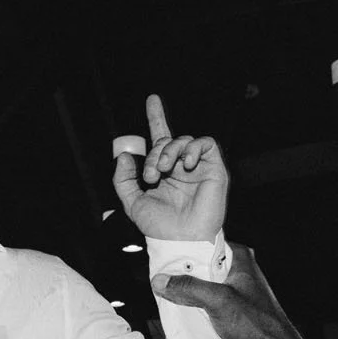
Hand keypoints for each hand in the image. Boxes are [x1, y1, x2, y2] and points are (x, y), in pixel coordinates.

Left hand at [113, 94, 228, 241]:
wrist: (181, 239)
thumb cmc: (160, 226)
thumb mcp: (132, 202)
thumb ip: (123, 180)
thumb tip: (124, 156)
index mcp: (164, 171)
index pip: (160, 138)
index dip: (156, 117)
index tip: (151, 99)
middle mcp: (180, 166)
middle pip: (167, 140)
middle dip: (155, 152)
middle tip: (151, 174)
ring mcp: (198, 167)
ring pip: (184, 139)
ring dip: (169, 151)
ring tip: (164, 171)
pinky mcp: (214, 169)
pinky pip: (205, 144)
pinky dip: (192, 149)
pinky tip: (185, 165)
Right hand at [153, 243, 298, 338]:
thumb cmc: (255, 323)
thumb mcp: (217, 300)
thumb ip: (189, 288)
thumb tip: (161, 280)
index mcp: (241, 259)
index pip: (209, 242)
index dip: (188, 248)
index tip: (168, 254)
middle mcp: (241, 270)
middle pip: (205, 264)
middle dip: (186, 271)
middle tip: (166, 276)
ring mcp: (238, 289)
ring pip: (207, 283)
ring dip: (191, 289)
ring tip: (172, 292)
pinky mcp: (235, 306)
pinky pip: (211, 299)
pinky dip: (199, 302)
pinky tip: (187, 309)